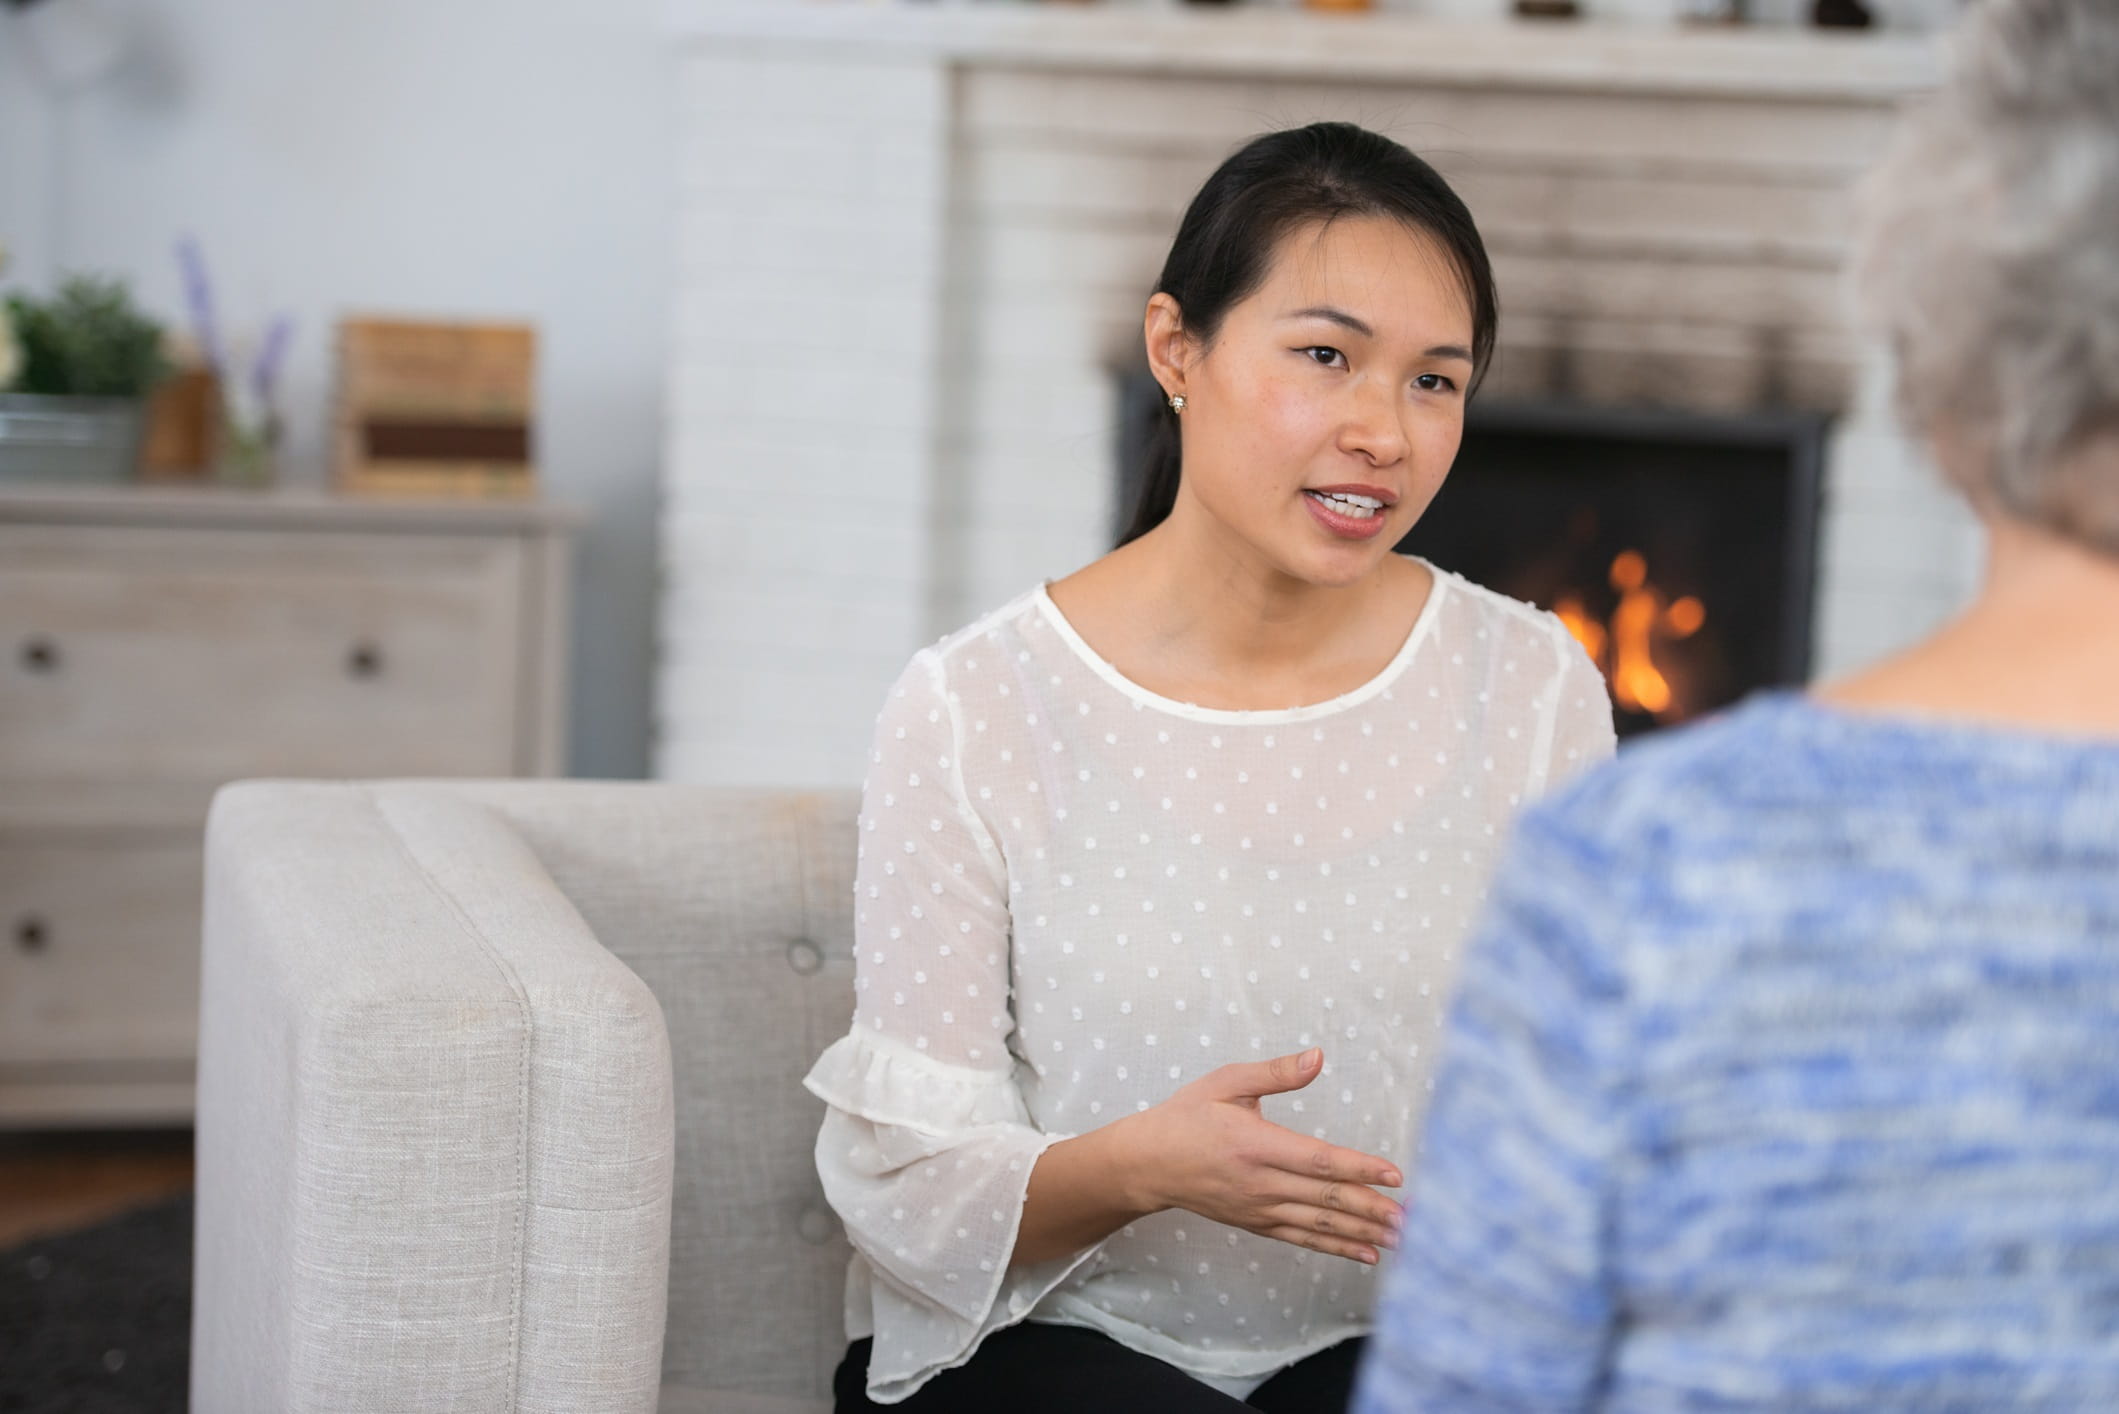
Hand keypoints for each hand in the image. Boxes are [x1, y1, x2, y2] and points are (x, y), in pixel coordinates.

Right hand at [1118, 1047, 1404, 1264]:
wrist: (1148, 1163)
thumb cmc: (1188, 1115)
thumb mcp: (1227, 1082)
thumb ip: (1275, 1073)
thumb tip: (1318, 1056)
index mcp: (1256, 1145)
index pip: (1318, 1160)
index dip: (1359, 1168)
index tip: (1394, 1175)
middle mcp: (1261, 1183)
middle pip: (1326, 1198)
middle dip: (1372, 1208)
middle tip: (1412, 1218)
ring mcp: (1259, 1208)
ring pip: (1319, 1223)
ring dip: (1362, 1232)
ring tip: (1401, 1239)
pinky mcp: (1256, 1224)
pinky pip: (1303, 1239)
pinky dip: (1336, 1247)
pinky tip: (1366, 1252)